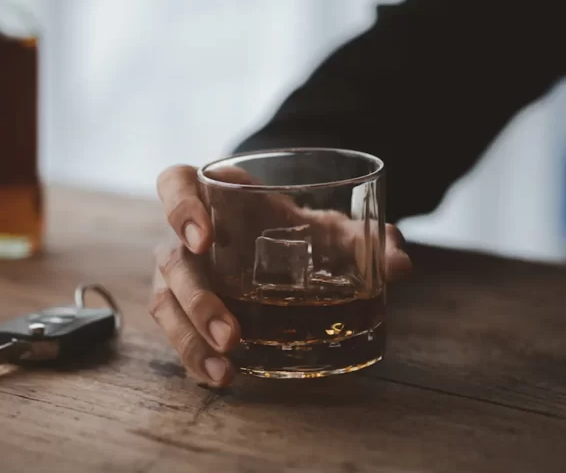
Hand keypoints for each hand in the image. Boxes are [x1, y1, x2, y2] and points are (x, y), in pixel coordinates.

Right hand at [150, 164, 411, 386]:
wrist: (283, 244)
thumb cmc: (295, 227)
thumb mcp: (328, 226)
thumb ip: (363, 238)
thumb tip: (399, 263)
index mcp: (211, 195)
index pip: (175, 185)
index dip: (180, 208)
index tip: (203, 237)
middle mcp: (184, 235)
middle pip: (170, 259)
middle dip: (197, 300)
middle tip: (232, 334)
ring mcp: (180, 274)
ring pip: (166, 303)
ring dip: (191, 339)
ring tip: (227, 369)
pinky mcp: (184, 309)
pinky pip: (176, 333)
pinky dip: (195, 357)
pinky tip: (221, 378)